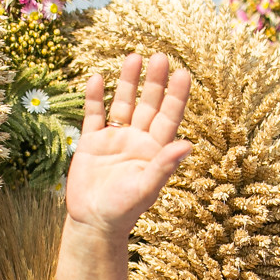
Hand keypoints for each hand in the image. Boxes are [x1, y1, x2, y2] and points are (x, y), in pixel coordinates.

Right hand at [64, 52, 192, 240]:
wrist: (93, 223)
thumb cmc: (123, 210)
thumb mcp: (146, 188)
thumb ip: (164, 165)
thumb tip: (188, 144)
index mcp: (155, 150)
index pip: (169, 117)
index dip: (176, 96)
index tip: (183, 73)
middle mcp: (137, 140)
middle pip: (149, 104)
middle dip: (154, 82)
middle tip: (160, 56)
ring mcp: (114, 139)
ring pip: (123, 103)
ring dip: (128, 82)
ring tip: (134, 57)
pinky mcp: (91, 142)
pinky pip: (94, 114)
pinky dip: (95, 98)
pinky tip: (98, 78)